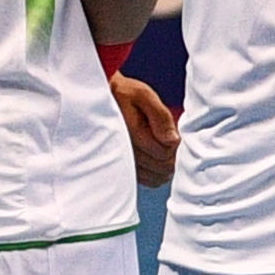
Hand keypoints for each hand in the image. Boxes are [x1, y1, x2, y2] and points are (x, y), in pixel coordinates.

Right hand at [113, 66, 179, 185]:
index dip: (173, 142)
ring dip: (164, 163)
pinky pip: (148, 180)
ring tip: (160, 144)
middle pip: (162, 167)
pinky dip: (156, 171)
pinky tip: (154, 155)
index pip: (165, 153)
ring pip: (157, 177)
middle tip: (166, 136)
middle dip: (170, 153)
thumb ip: (160, 116)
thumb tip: (173, 140)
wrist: (101, 99)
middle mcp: (125, 153)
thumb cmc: (122, 94)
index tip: (169, 130)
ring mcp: (123, 164)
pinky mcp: (123, 169)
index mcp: (132, 135)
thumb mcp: (143, 95)